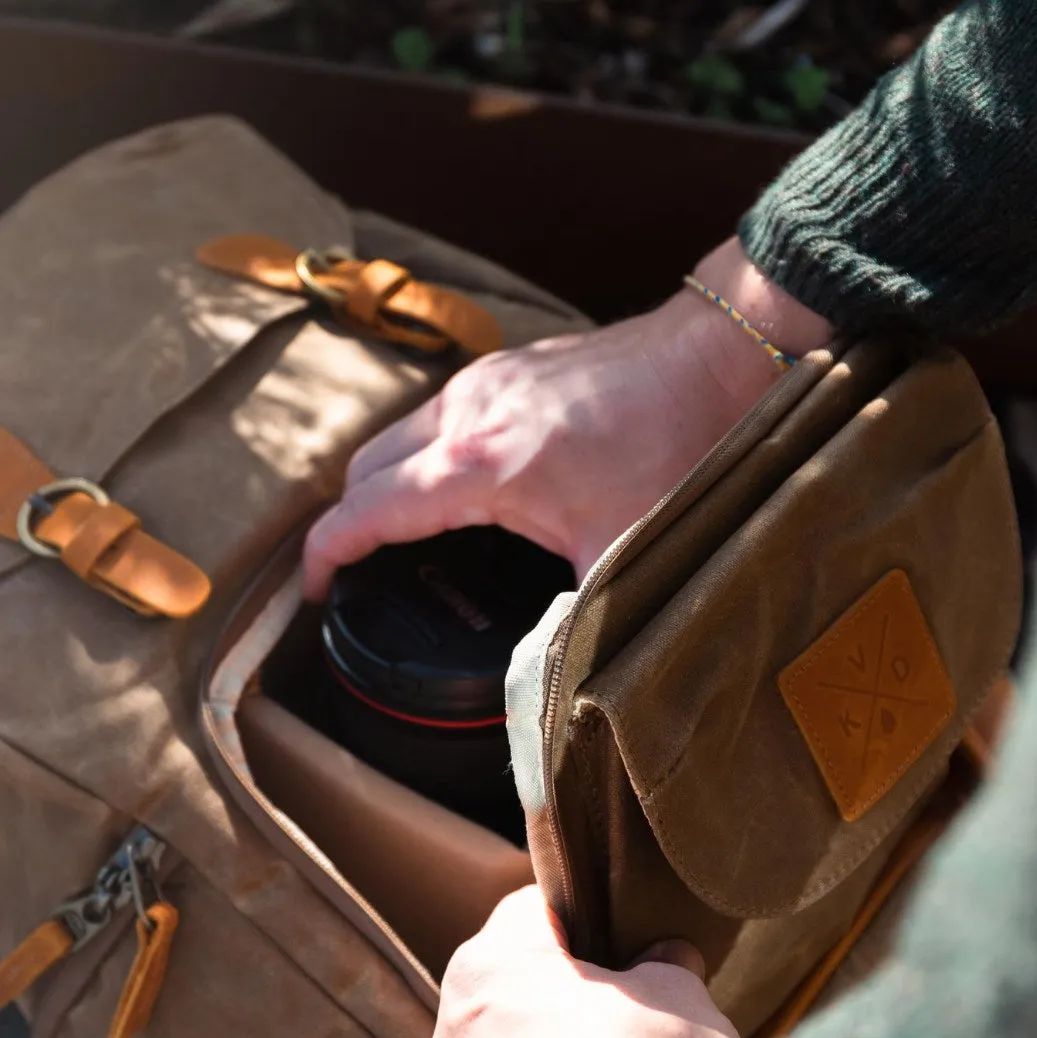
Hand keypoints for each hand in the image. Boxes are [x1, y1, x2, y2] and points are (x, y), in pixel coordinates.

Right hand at [303, 239, 830, 597]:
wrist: (717, 353)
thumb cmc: (678, 445)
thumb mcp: (623, 552)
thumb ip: (575, 621)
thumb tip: (548, 683)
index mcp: (478, 464)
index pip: (364, 510)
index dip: (325, 556)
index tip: (315, 593)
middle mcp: (464, 412)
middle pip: (365, 467)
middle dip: (347, 520)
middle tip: (359, 572)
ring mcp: (484, 381)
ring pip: (399, 434)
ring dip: (386, 483)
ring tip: (404, 536)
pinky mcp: (508, 367)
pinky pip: (437, 414)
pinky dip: (424, 454)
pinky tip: (463, 487)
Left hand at [421, 886, 745, 1037]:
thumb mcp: (675, 995)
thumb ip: (665, 962)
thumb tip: (670, 954)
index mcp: (493, 957)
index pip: (533, 909)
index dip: (580, 919)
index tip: (613, 938)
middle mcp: (456, 1016)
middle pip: (510, 972)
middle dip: (556, 981)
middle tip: (611, 999)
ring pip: (499, 1033)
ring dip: (540, 1037)